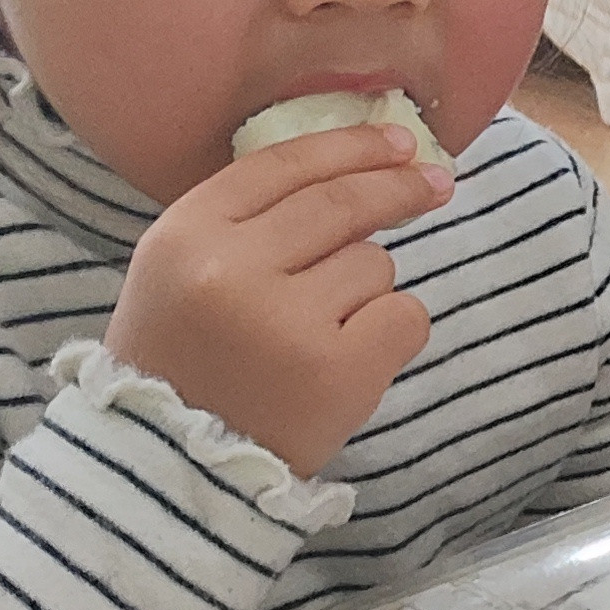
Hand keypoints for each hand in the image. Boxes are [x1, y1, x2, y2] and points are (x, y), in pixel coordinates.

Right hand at [102, 125, 453, 477]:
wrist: (175, 470)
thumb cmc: (185, 362)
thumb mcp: (179, 273)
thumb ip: (246, 219)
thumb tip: (353, 161)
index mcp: (182, 236)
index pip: (282, 164)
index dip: (347, 145)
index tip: (396, 139)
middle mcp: (230, 271)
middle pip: (342, 203)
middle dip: (398, 186)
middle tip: (434, 182)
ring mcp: (286, 322)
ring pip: (373, 263)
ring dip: (366, 289)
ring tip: (318, 333)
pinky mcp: (337, 370)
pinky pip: (405, 315)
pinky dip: (392, 332)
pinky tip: (352, 358)